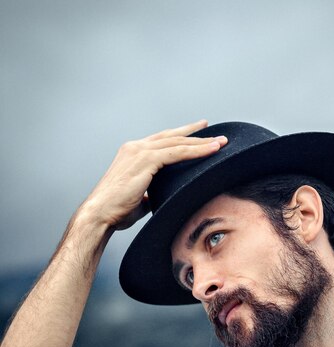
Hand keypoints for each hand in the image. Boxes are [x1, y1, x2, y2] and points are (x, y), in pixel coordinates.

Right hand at [81, 120, 227, 230]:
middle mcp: (135, 147)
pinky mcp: (144, 159)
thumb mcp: (139, 199)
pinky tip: (211, 151)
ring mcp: (139, 151)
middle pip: (172, 136)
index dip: (182, 136)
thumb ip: (151, 194)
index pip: (162, 141)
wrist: (100, 214)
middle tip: (216, 134)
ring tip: (221, 143)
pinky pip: (176, 152)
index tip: (199, 132)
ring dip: (201, 142)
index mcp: (132, 153)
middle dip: (196, 134)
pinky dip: (195, 151)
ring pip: (177, 142)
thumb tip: (164, 199)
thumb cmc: (116, 211)